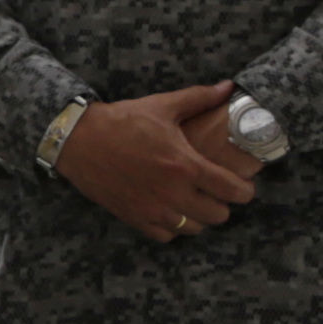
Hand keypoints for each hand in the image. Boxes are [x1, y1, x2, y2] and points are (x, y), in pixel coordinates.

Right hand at [57, 82, 262, 242]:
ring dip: (199, 217)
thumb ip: (198, 98)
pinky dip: (173, 228)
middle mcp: (172, 192)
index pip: (232, 190)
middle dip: (223, 204)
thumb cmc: (121, 121)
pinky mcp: (133, 217)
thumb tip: (227, 87)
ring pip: (193, 228)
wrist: (77, 139)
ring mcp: (152, 208)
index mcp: (185, 165)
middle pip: (217, 215)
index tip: (243, 186)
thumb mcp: (162, 105)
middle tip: (216, 192)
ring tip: (194, 203)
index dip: (245, 191)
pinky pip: (166, 236)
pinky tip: (170, 213)